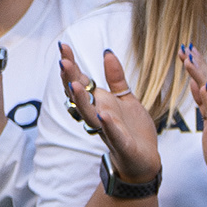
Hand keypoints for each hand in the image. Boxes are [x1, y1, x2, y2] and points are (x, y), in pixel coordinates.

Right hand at [58, 44, 162, 191]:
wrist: (143, 160)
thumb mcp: (125, 99)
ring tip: (74, 85)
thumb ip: (115, 78)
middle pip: (79, 96)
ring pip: (89, 115)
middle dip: (70, 79)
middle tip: (62, 61)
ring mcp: (108, 131)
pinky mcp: (122, 145)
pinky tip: (104, 115)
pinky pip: (113, 134)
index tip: (63, 46)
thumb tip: (107, 52)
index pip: (81, 82)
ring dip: (81, 101)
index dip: (72, 65)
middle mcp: (98, 115)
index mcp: (99, 103)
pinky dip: (108, 125)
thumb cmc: (132, 129)